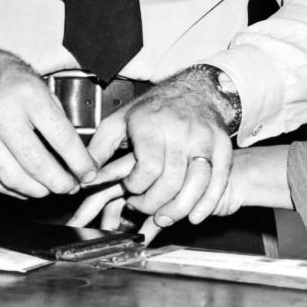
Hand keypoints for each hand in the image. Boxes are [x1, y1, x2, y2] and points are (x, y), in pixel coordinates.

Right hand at [0, 32, 96, 197]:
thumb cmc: (3, 74)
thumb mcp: (38, 82)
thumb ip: (56, 114)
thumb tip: (76, 151)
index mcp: (27, 95)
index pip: (61, 138)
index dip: (79, 162)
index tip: (89, 173)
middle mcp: (2, 116)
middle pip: (38, 164)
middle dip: (61, 182)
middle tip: (72, 187)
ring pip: (14, 178)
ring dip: (39, 191)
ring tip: (52, 189)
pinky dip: (15, 189)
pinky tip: (29, 188)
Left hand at [82, 67, 234, 230]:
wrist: (195, 90)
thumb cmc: (155, 109)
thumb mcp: (119, 122)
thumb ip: (98, 150)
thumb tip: (83, 176)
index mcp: (152, 125)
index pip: (147, 169)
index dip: (136, 188)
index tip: (129, 189)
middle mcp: (182, 131)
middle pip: (171, 182)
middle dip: (153, 203)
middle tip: (143, 207)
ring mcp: (205, 139)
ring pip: (196, 184)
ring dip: (179, 209)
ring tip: (165, 217)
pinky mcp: (223, 147)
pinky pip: (218, 181)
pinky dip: (207, 203)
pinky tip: (194, 215)